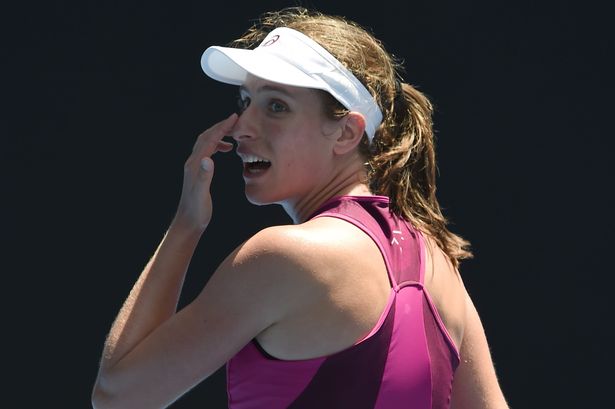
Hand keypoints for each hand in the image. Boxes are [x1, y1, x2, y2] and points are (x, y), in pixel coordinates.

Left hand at [172, 113, 237, 232]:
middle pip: (206, 137)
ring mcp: (194, 167)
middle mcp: (193, 163)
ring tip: (233, 134)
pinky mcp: (197, 172)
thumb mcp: (202, 194)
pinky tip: (225, 150)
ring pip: (206, 143)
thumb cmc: (197, 211)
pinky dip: (216, 146)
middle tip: (235, 120)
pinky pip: (207, 152)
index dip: (222, 127)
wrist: (188, 222)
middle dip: (220, 126)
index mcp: (196, 164)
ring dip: (219, 135)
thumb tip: (208, 159)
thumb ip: (204, 176)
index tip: (234, 117)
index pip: (210, 140)